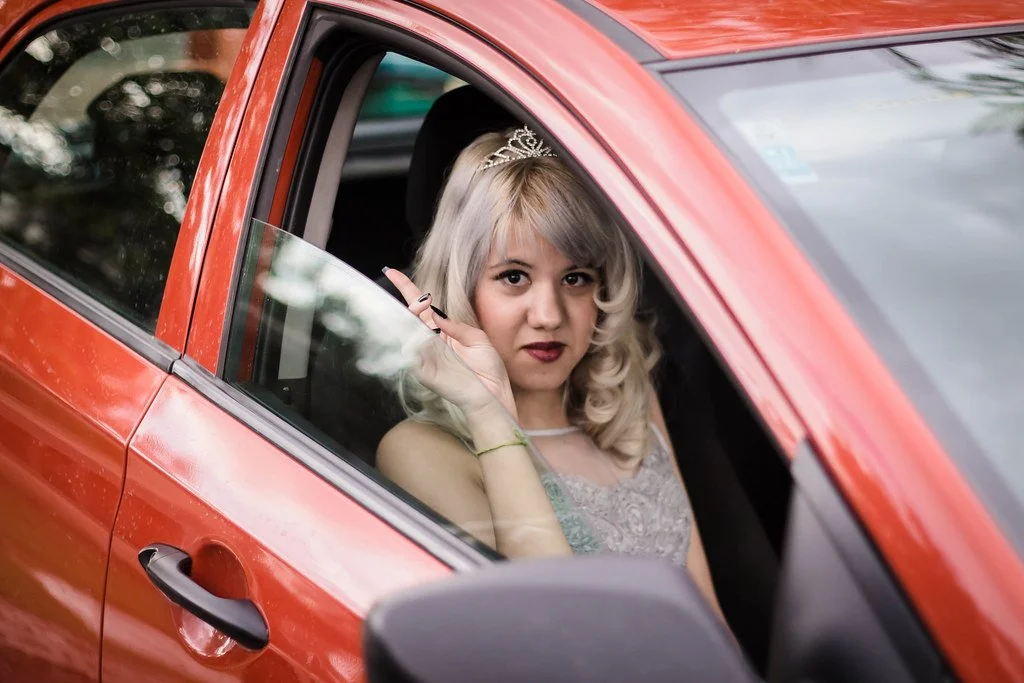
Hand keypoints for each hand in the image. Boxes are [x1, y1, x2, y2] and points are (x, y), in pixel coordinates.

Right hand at [384, 268, 516, 418]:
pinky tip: (415, 335)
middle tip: (409, 293)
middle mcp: (430, 344)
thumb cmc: (488, 371)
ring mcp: (424, 357)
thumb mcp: (477, 339)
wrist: (494, 397)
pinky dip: (410, 343)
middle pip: (409, 317)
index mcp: (442, 333)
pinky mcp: (424, 372)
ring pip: (405, 333)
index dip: (408, 289)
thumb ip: (456, 326)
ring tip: (416, 309)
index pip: (421, 308)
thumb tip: (435, 312)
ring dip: (408, 318)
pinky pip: (410, 355)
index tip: (392, 272)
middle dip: (408, 302)